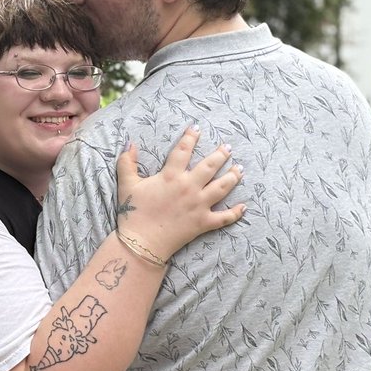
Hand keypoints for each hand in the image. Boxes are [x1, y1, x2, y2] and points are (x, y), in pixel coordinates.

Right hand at [114, 126, 244, 262]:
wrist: (142, 242)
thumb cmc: (134, 213)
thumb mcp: (127, 184)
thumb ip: (127, 163)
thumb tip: (130, 144)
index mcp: (171, 176)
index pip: (183, 150)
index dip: (190, 137)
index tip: (197, 128)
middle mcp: (189, 187)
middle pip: (210, 166)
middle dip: (221, 155)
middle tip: (228, 147)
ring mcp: (199, 205)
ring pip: (222, 188)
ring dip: (232, 177)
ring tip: (240, 169)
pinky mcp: (203, 223)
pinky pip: (224, 218)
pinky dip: (235, 213)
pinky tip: (244, 207)